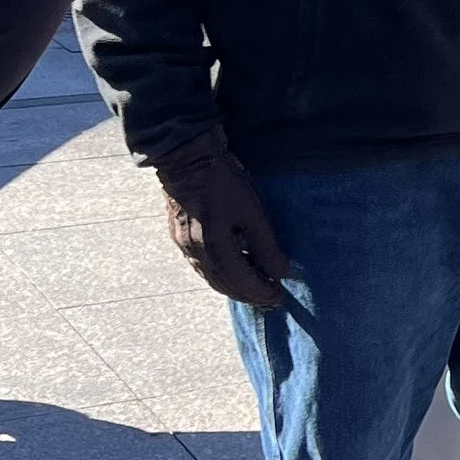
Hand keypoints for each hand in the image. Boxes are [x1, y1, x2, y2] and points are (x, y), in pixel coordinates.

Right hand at [155, 131, 290, 307]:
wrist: (187, 159)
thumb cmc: (224, 182)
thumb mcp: (253, 213)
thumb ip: (266, 246)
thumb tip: (280, 273)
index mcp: (214, 247)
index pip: (241, 281)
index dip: (261, 292)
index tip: (279, 297)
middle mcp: (195, 252)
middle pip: (224, 284)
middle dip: (248, 295)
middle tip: (270, 300)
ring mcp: (183, 246)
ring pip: (211, 277)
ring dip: (233, 287)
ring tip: (255, 289)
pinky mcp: (179, 237)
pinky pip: (201, 266)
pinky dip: (219, 274)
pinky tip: (233, 270)